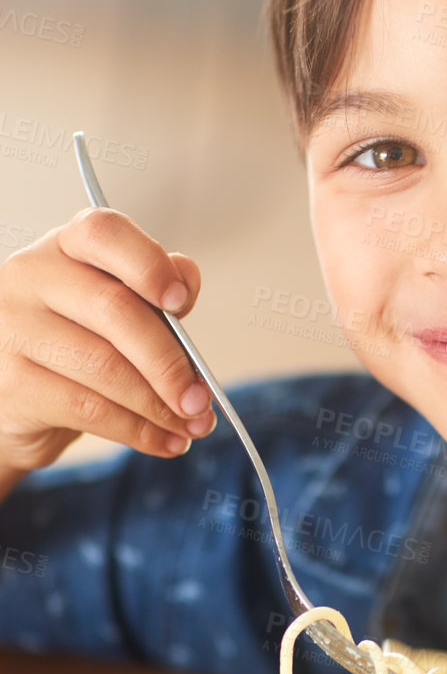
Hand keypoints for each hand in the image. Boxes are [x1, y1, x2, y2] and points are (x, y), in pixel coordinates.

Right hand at [0, 206, 211, 477]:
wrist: (15, 399)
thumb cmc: (75, 345)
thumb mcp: (113, 311)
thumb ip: (151, 292)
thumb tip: (186, 280)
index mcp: (64, 247)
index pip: (104, 232)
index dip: (148, 264)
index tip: (181, 303)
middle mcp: (30, 277)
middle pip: (115, 310)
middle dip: (169, 362)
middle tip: (200, 399)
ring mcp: (13, 328)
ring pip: (105, 367)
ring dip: (159, 406)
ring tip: (192, 425)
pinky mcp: (12, 382)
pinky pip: (89, 410)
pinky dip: (138, 431)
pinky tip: (166, 441)